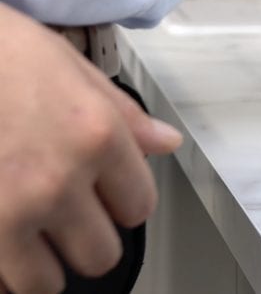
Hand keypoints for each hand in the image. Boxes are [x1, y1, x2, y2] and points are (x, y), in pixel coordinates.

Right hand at [0, 3, 181, 293]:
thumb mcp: (67, 65)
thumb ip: (121, 114)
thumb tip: (166, 143)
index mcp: (95, 136)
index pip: (138, 206)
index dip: (121, 203)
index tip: (104, 197)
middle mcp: (58, 181)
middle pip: (100, 254)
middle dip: (85, 239)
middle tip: (64, 218)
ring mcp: (8, 212)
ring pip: (46, 282)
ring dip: (39, 263)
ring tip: (26, 233)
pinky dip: (0, 267)